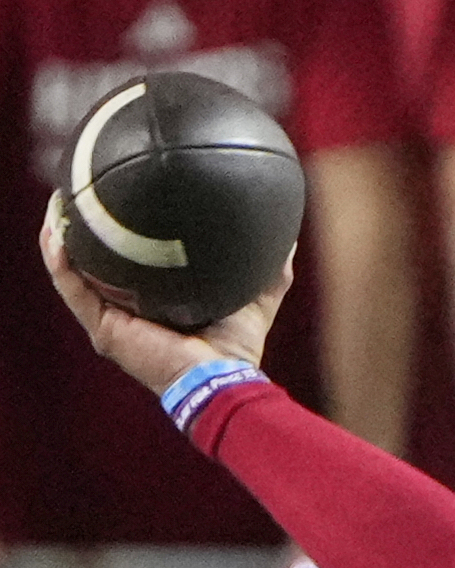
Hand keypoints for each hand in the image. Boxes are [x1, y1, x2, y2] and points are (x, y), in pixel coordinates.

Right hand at [40, 205, 292, 394]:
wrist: (221, 377)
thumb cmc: (237, 346)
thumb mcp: (256, 296)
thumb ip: (269, 268)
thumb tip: (286, 235)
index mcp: (155, 300)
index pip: (131, 261)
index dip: (123, 232)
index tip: (120, 195)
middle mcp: (126, 308)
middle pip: (96, 262)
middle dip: (85, 228)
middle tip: (82, 190)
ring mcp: (110, 318)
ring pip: (74, 271)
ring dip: (60, 237)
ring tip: (57, 203)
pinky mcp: (102, 329)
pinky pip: (71, 289)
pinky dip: (59, 261)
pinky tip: (56, 234)